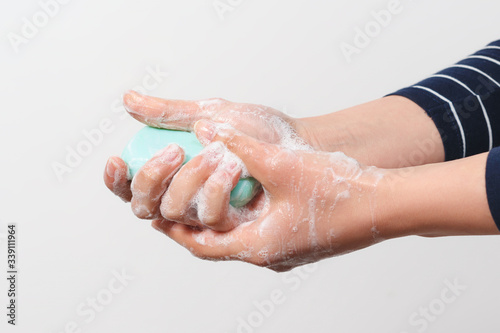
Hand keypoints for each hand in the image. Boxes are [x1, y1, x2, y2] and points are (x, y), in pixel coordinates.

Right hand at [104, 91, 310, 220]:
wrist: (293, 140)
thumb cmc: (253, 127)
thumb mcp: (210, 113)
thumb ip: (169, 112)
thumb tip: (127, 100)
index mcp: (170, 174)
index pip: (130, 186)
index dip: (117, 179)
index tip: (117, 158)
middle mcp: (183, 197)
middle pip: (144, 205)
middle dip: (152, 178)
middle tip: (176, 149)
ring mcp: (206, 212)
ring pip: (175, 213)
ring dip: (188, 181)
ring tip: (216, 150)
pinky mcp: (231, 223)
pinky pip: (211, 219)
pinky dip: (216, 191)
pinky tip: (232, 167)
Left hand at [151, 120, 388, 271]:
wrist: (385, 206)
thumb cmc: (339, 191)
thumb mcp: (282, 165)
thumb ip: (241, 147)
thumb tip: (207, 130)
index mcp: (259, 247)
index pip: (201, 245)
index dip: (175, 229)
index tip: (155, 213)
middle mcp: (268, 254)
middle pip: (217, 245)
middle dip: (193, 224)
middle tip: (174, 203)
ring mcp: (284, 249)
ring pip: (238, 238)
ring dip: (218, 219)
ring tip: (200, 197)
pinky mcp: (296, 239)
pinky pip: (258, 231)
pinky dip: (241, 216)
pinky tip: (238, 196)